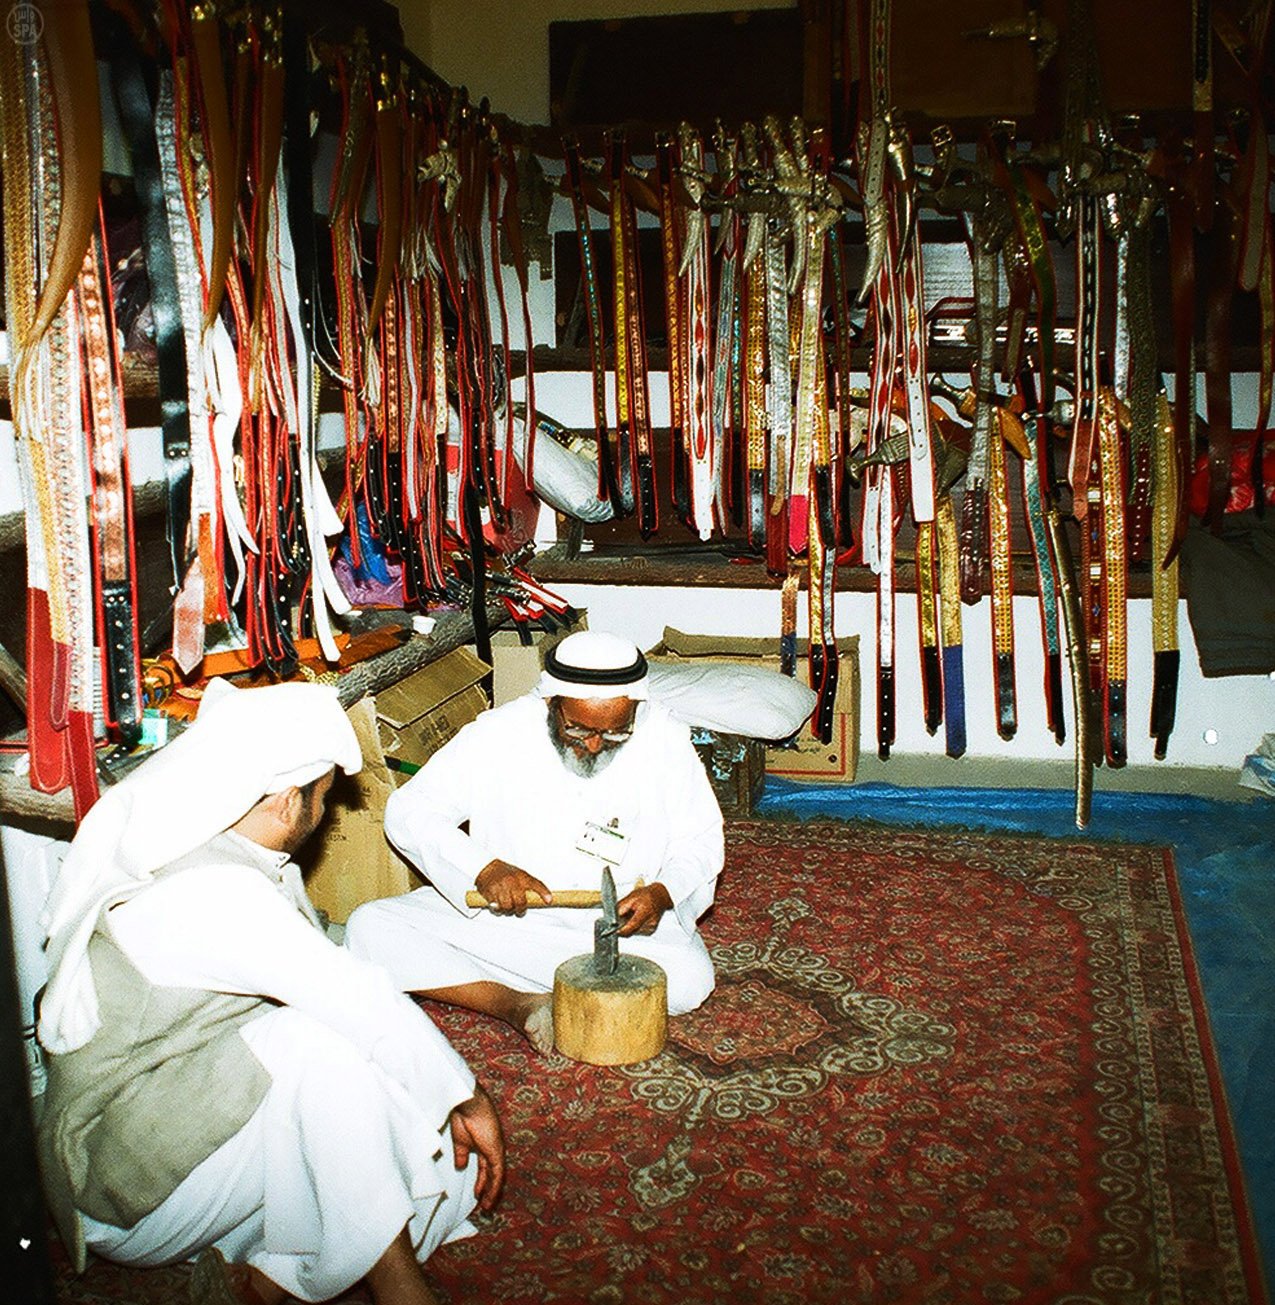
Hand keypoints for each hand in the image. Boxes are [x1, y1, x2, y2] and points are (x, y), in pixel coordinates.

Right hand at [449, 1083, 504, 1212]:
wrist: (467, 1105)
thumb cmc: (462, 1117)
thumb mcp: (460, 1142)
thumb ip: (461, 1155)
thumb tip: (460, 1166)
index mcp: (483, 1145)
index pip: (485, 1167)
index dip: (482, 1182)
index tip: (477, 1194)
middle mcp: (492, 1148)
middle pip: (492, 1174)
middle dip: (488, 1189)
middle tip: (484, 1205)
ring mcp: (496, 1150)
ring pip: (496, 1176)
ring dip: (492, 1192)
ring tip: (487, 1207)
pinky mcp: (497, 1151)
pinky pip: (497, 1173)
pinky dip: (494, 1186)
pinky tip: (489, 1197)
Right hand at [474, 860, 551, 914]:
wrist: (487, 867)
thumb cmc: (506, 873)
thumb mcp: (522, 875)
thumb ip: (534, 886)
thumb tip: (548, 899)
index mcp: (521, 876)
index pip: (536, 884)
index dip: (544, 893)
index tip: (549, 900)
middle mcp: (511, 881)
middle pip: (520, 903)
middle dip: (520, 910)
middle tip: (519, 910)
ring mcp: (500, 887)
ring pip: (507, 907)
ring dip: (508, 911)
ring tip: (507, 908)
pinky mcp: (489, 893)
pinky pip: (495, 907)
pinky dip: (497, 909)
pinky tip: (498, 905)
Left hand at [617, 882, 672, 935]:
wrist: (660, 897)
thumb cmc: (647, 895)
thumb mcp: (631, 897)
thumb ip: (621, 908)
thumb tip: (612, 918)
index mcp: (646, 912)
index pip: (632, 926)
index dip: (622, 930)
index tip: (614, 931)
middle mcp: (650, 922)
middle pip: (631, 931)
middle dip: (624, 926)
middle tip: (624, 916)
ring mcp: (651, 928)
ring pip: (633, 932)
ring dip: (629, 926)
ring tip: (633, 915)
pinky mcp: (650, 932)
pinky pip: (637, 932)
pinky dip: (634, 927)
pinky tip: (636, 918)